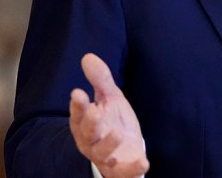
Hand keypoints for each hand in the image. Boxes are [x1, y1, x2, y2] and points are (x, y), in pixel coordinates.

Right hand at [69, 53, 149, 177]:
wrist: (128, 150)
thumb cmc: (114, 122)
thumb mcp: (110, 98)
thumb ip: (101, 80)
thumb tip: (88, 56)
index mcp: (85, 124)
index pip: (78, 114)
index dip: (77, 105)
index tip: (78, 93)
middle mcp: (91, 142)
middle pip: (87, 134)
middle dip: (90, 123)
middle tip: (95, 110)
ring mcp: (105, 158)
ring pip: (102, 154)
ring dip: (108, 145)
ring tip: (117, 133)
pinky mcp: (120, 171)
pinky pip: (123, 173)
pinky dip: (132, 169)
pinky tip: (144, 162)